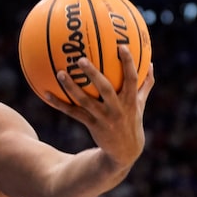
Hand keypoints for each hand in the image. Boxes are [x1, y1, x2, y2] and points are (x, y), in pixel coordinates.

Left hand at [43, 45, 154, 168]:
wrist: (125, 150)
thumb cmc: (132, 120)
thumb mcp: (141, 103)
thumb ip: (145, 83)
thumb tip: (151, 62)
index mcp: (131, 100)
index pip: (131, 78)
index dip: (128, 63)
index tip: (121, 47)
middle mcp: (117, 108)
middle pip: (105, 89)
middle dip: (93, 74)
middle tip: (81, 60)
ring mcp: (103, 117)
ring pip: (85, 101)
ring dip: (71, 87)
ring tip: (60, 74)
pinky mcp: (92, 124)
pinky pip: (73, 112)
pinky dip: (59, 104)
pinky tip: (46, 93)